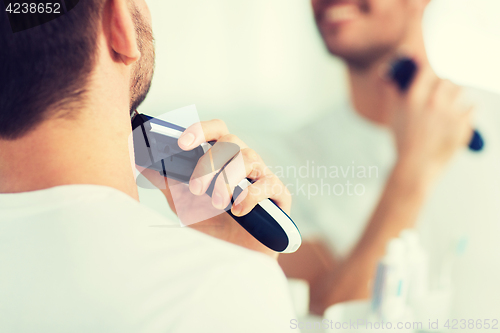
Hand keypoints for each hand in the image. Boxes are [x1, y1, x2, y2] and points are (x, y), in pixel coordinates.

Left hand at [141, 119, 290, 257]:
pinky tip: (238, 211)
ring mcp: (263, 176)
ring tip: (217, 202)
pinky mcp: (279, 196)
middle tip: (196, 188)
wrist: (234, 256)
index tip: (181, 143)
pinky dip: (251, 196)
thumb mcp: (183, 202)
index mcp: (223, 158)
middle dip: (210, 162)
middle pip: (232, 141)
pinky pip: (269, 185)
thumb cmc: (211, 224)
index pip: (216, 130)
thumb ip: (166, 180)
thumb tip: (140, 161)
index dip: (200, 130)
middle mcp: (244, 162)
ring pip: (250, 158)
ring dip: (229, 178)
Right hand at [383, 63, 473, 182]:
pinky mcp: (463, 123)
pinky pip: (472, 107)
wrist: (416, 167)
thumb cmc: (403, 142)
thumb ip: (393, 91)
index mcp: (413, 98)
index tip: (430, 72)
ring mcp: (449, 112)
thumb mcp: (392, 115)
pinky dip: (467, 111)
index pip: (427, 69)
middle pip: (446, 79)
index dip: (430, 69)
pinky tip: (458, 118)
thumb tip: (388, 72)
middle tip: (440, 94)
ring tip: (449, 106)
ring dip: (456, 95)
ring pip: (460, 90)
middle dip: (444, 85)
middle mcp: (432, 101)